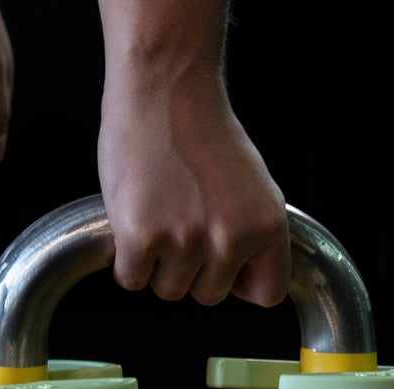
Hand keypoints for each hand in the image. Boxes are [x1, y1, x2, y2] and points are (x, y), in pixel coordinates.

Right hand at [97, 74, 289, 307]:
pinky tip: (134, 218)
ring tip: (159, 211)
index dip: (241, 281)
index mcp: (267, 226)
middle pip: (209, 296)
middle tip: (181, 219)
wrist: (164, 86)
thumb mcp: (250, 187)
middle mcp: (231, 238)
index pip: (268, 293)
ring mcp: (186, 240)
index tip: (224, 263)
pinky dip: (126, 258)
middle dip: (191, 269)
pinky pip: (131, 280)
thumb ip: (250, 234)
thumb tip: (241, 278)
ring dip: (156, 262)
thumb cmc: (199, 130)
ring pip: (168, 290)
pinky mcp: (142, 237)